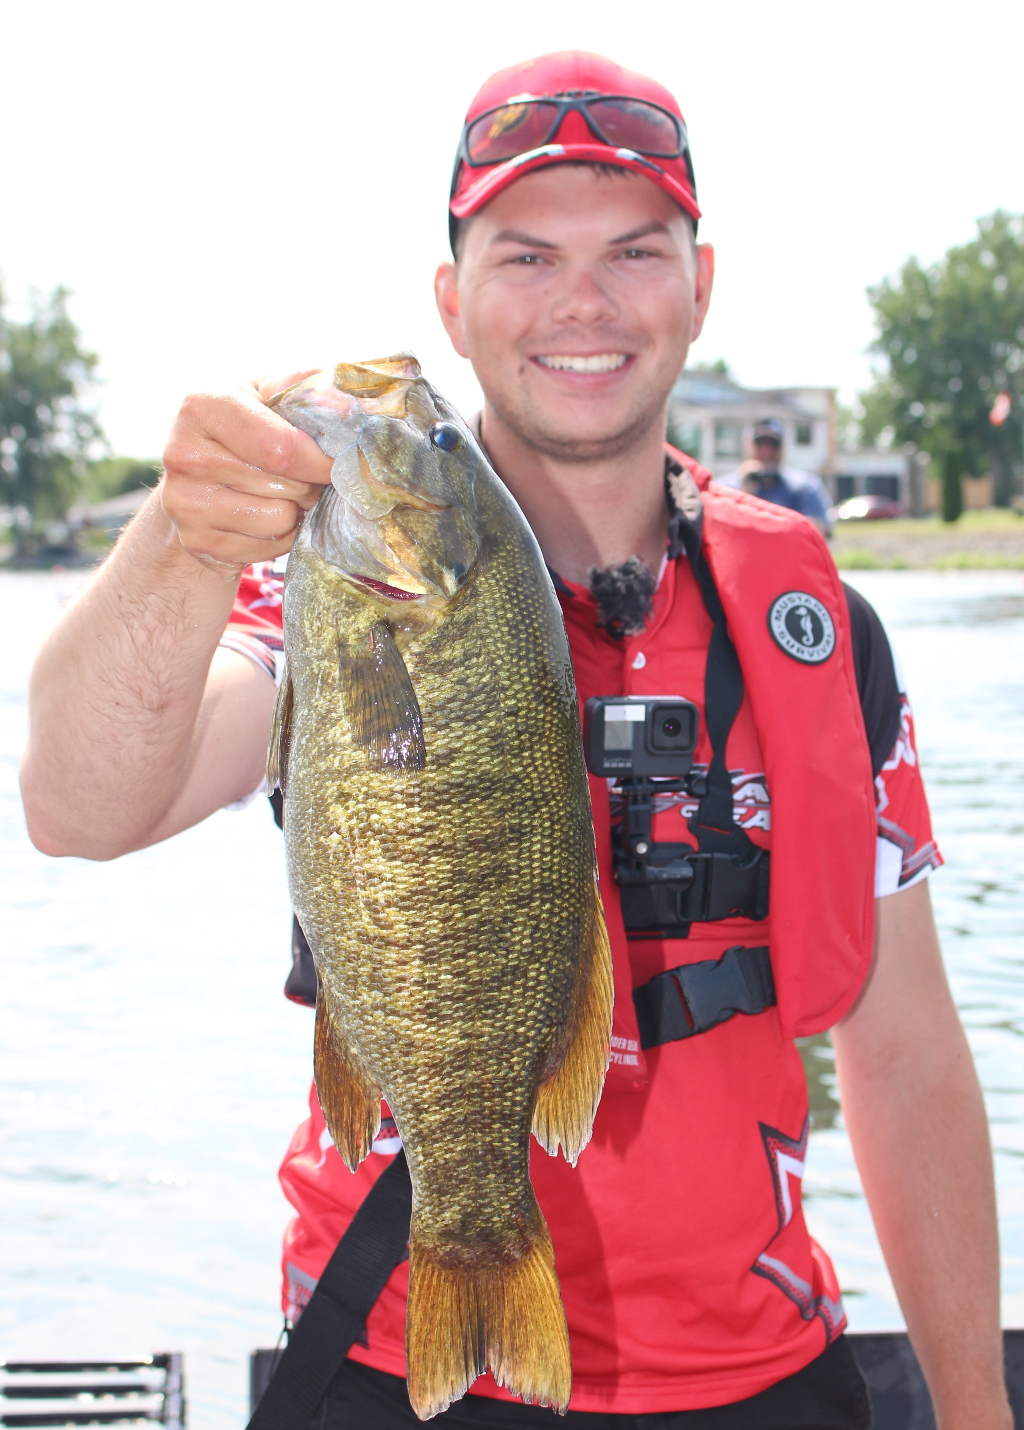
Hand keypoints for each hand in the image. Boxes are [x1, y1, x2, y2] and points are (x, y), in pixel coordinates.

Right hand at [161, 371, 332, 570]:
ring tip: (280, 494)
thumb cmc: (245, 426)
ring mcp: (184, 503)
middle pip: (285, 485)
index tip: (338, 462)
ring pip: (279, 519)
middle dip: (309, 483)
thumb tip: (345, 404)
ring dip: (294, 511)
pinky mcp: (196, 541)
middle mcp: (184, 454)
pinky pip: (267, 548)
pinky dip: (277, 536)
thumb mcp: (267, 392)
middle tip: (301, 475)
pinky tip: (263, 517)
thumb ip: (303, 386)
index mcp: (202, 406)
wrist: (195, 476)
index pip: (282, 448)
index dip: (320, 461)